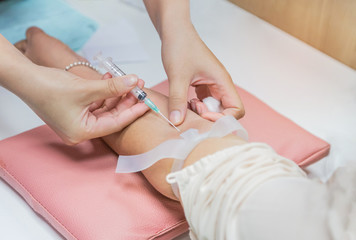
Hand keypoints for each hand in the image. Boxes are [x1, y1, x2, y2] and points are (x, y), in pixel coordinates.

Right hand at [11, 27, 148, 143]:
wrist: (25, 78)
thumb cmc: (49, 88)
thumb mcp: (87, 88)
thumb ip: (113, 87)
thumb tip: (134, 82)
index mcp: (82, 133)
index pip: (116, 123)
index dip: (133, 111)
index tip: (146, 102)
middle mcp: (80, 130)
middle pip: (111, 116)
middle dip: (126, 99)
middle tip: (139, 86)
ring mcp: (77, 121)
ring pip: (104, 108)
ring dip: (116, 93)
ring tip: (128, 80)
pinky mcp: (74, 111)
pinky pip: (95, 103)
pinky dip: (103, 92)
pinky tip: (110, 79)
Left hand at [161, 26, 243, 124]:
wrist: (174, 31)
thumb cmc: (180, 47)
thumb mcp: (178, 76)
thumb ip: (178, 100)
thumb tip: (177, 121)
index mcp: (222, 81)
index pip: (236, 109)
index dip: (222, 117)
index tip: (203, 113)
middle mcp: (220, 84)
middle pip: (226, 111)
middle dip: (211, 116)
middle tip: (194, 109)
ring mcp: (212, 85)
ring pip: (215, 108)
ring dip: (203, 112)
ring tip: (188, 105)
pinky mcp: (203, 85)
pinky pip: (205, 102)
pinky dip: (197, 107)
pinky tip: (186, 102)